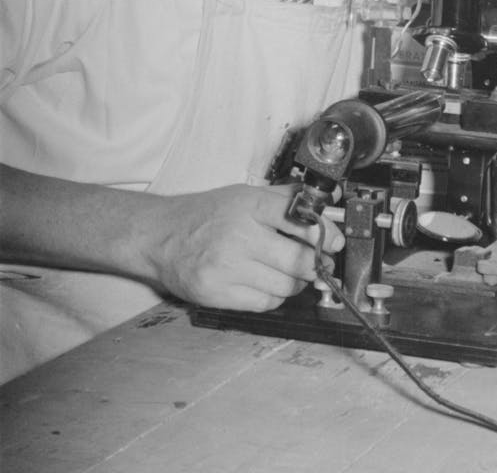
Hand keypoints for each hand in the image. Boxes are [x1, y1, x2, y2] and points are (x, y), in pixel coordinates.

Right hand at [144, 184, 343, 311]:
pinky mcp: (218, 293)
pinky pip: (265, 303)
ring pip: (285, 286)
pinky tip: (268, 284)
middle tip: (318, 262)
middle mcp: (239, 235)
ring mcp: (227, 267)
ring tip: (289, 272)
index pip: (300, 219)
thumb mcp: (244, 195)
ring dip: (295, 282)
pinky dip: (274, 297)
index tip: (334, 241)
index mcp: (249, 205)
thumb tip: (322, 201)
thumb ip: (283, 198)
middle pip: (298, 260)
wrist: (160, 236)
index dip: (324, 233)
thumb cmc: (205, 214)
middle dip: (315, 264)